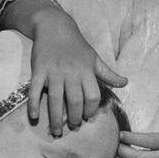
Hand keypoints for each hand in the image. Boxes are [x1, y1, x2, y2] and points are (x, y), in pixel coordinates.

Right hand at [27, 5, 126, 135]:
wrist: (54, 26)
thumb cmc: (77, 45)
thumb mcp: (94, 58)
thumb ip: (108, 73)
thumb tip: (125, 83)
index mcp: (86, 71)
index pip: (93, 96)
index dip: (91, 109)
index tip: (87, 117)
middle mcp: (71, 72)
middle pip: (75, 101)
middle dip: (74, 118)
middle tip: (73, 127)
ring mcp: (53, 72)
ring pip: (55, 99)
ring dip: (55, 118)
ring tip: (56, 131)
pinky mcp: (38, 70)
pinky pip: (34, 90)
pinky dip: (33, 105)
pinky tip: (34, 117)